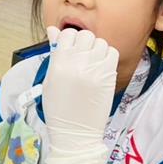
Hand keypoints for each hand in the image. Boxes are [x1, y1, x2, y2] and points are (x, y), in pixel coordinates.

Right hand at [43, 27, 118, 163]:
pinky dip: (107, 56)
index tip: (69, 50)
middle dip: (83, 44)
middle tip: (81, 58)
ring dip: (96, 49)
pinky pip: (112, 52)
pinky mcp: (109, 76)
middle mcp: (77, 63)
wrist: (75, 133)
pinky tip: (100, 67)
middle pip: (85, 36)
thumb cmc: (58, 109)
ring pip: (100, 42)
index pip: (67, 34)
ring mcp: (95, 69)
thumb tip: (53, 30)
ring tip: (91, 63)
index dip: (68, 40)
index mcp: (59, 64)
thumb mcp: (49, 80)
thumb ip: (54, 54)